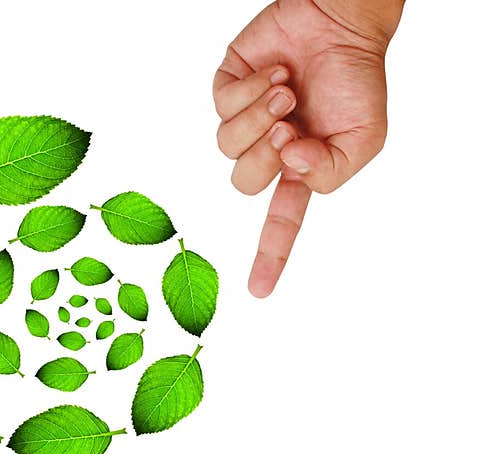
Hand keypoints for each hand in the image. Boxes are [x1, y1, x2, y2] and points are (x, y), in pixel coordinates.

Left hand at [213, 0, 403, 296]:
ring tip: (287, 91)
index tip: (260, 292)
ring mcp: (244, 120)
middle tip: (290, 124)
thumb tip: (288, 169)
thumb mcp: (365, 137)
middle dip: (266, 153)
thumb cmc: (355, 80)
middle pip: (244, 182)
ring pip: (227, 145)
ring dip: (259, 116)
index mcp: (299, 169)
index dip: (270, 256)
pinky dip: (251, 89)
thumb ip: (331, 171)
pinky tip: (274, 74)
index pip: (281, 222)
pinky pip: (223, 105)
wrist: (341, 22)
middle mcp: (267, 151)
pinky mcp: (228, 88)